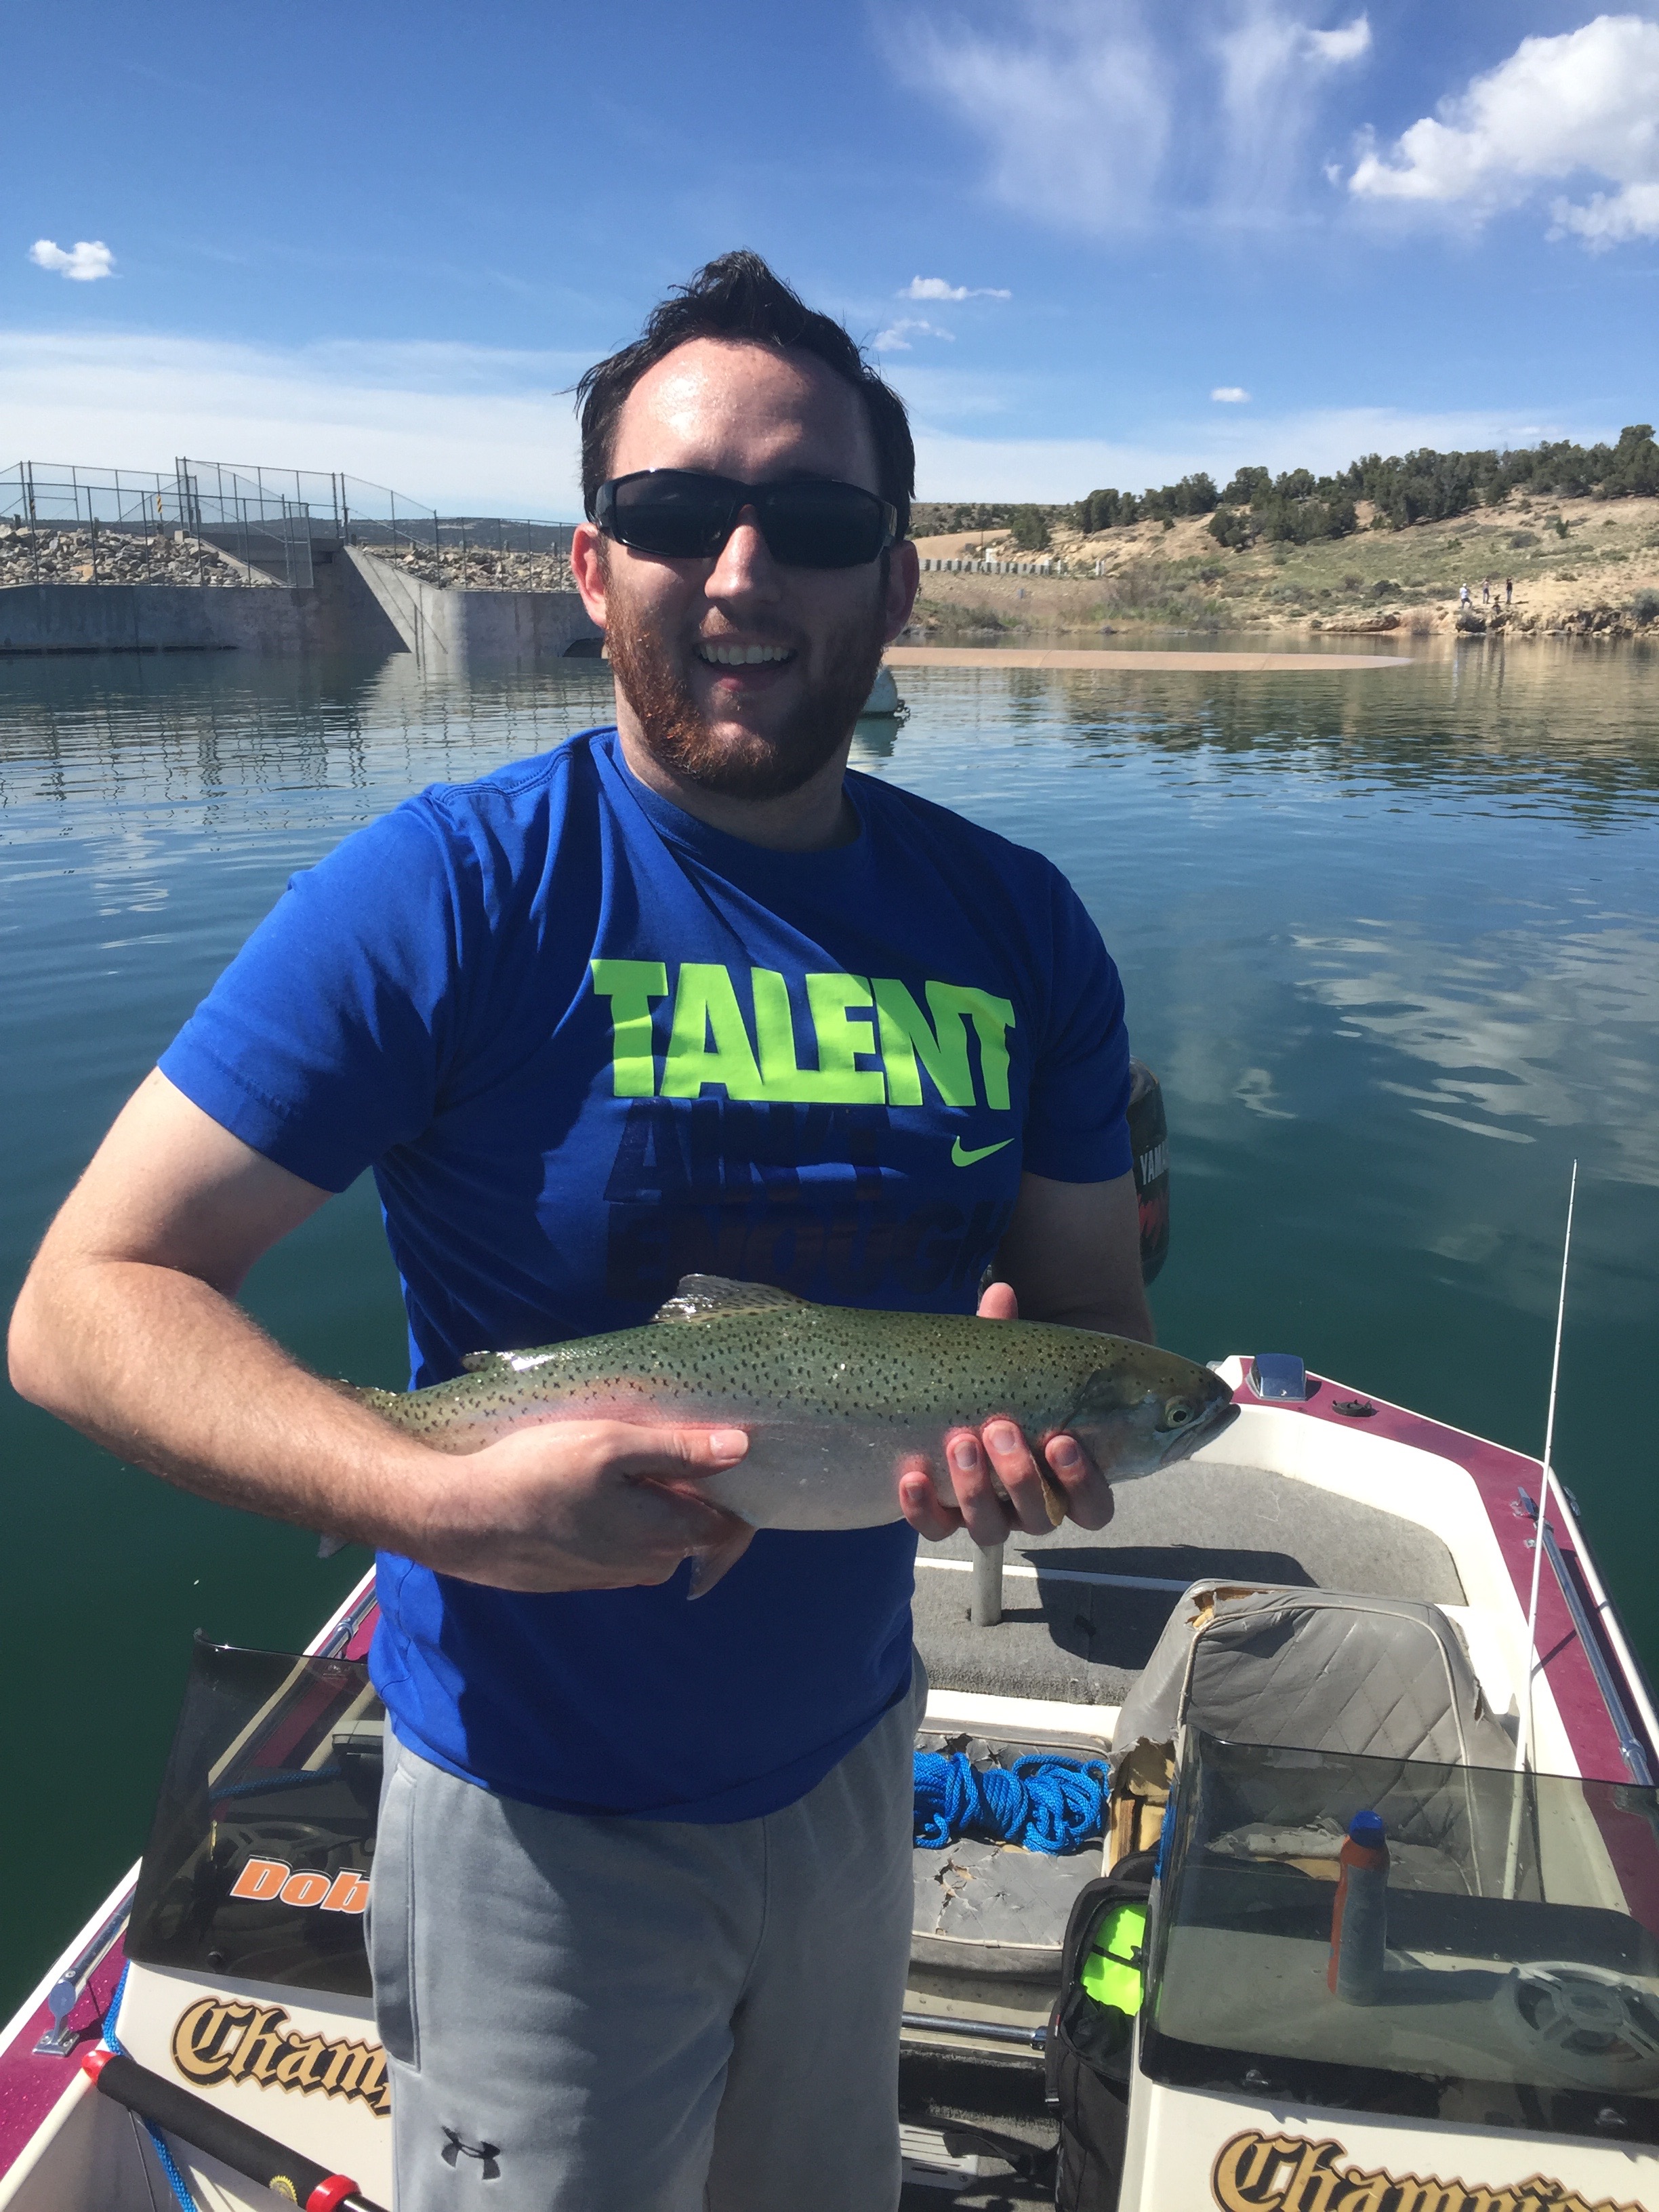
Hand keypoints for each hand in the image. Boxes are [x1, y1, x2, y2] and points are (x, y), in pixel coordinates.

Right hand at [409, 1420, 754, 1594]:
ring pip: (655, 1536)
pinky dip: (619, 1517)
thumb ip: (680, 1450)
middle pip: (693, 1528)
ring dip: (649, 1502)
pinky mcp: (581, 1574)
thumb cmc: (536, 1474)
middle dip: (688, 1491)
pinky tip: (587, 1487)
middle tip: (655, 1443)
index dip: (733, 1488)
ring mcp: (611, 1576)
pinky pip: (621, 1544)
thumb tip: (741, 1446)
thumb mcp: (611, 1444)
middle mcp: (646, 1566)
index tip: (714, 1452)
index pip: (731, 1525)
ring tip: (615, 1460)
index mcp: (665, 1536)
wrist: (458, 1519)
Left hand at [896, 1281, 1114, 1547]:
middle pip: (1039, 1518)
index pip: (1093, 1508)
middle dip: (1019, 1475)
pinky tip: (911, 1476)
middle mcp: (1030, 1508)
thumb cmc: (1007, 1390)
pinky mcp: (944, 1518)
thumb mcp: (1011, 1368)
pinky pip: (935, 1527)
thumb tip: (999, 1293)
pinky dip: (922, 1508)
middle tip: (999, 1428)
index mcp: (1064, 1481)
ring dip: (975, 1489)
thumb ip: (1007, 1338)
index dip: (1083, 1484)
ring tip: (960, 1441)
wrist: (966, 1407)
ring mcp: (988, 1517)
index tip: (1062, 1440)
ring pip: (990, 1529)